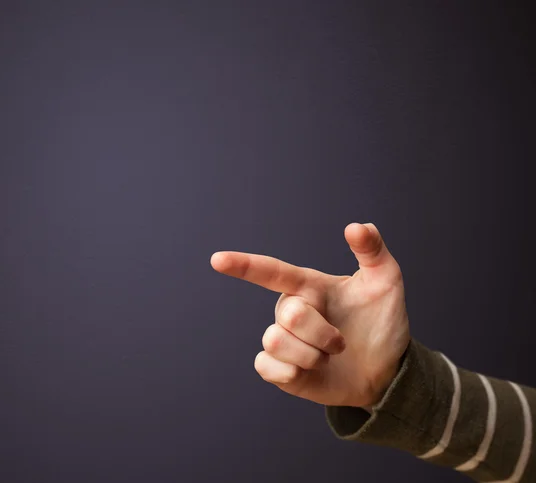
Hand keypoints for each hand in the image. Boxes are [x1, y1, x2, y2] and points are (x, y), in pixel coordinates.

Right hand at [210, 223, 409, 407]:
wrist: (386, 372)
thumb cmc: (382, 323)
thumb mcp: (386, 283)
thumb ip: (373, 251)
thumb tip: (358, 226)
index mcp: (307, 286)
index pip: (270, 271)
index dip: (243, 265)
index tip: (218, 260)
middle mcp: (289, 309)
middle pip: (289, 315)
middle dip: (324, 333)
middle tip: (341, 342)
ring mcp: (283, 340)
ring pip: (278, 342)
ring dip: (313, 354)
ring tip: (329, 357)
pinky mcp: (278, 369)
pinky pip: (267, 367)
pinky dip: (293, 372)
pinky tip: (309, 372)